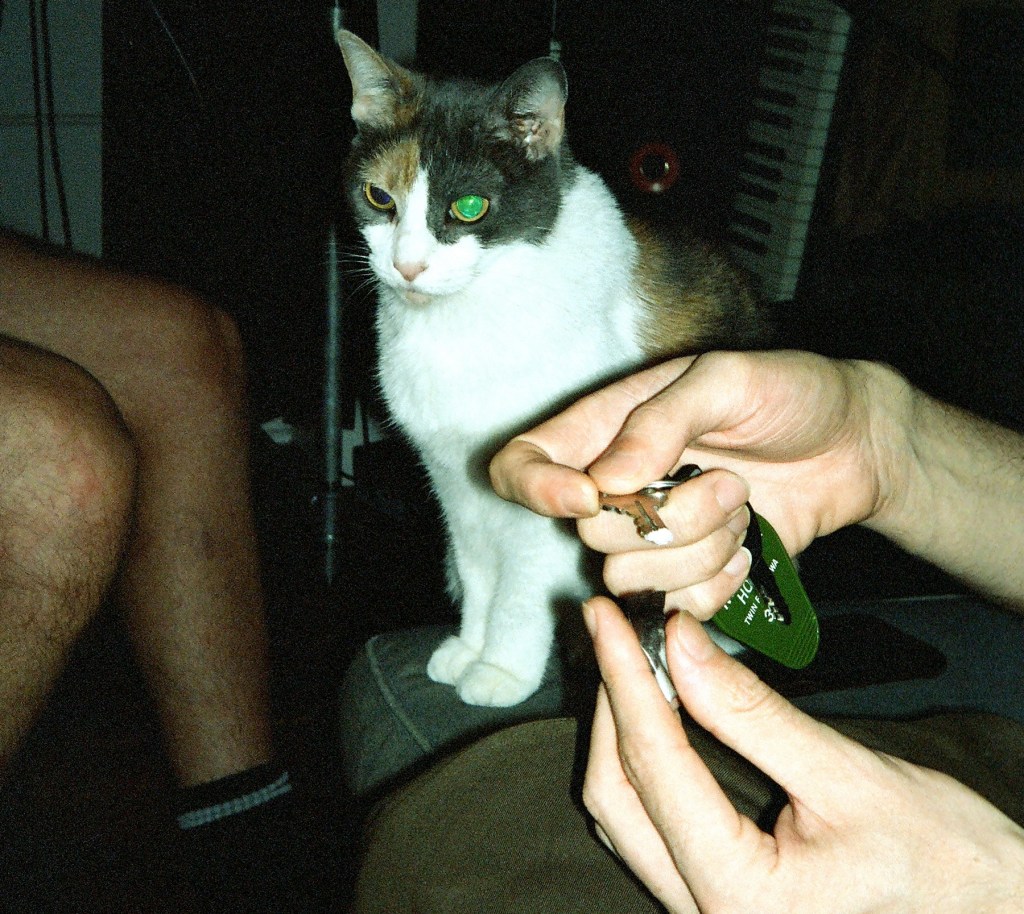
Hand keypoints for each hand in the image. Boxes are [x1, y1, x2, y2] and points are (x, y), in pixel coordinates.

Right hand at [490, 350, 902, 616]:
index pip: (523, 463)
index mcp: (606, 427)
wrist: (854, 444)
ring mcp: (653, 538)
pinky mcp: (690, 578)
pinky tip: (749, 544)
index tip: (591, 496)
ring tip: (743, 504)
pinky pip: (676, 609)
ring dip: (701, 549)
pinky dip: (718, 584)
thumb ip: (662, 420)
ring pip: (631, 579)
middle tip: (728, 480)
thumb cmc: (790, 393)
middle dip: (665, 519)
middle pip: (588, 535)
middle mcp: (617, 488)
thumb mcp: (727, 380)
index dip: (536, 489)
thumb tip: (605, 478)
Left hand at [581, 596, 1023, 913]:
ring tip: (625, 662)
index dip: (625, 680)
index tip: (608, 620)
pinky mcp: (716, 900)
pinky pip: (651, 830)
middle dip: (610, 706)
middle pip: (618, 797)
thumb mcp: (848, 776)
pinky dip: (643, 767)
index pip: (654, 766)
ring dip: (619, 735)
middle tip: (610, 632)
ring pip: (624, 818)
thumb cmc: (947, 863)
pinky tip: (653, 715)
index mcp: (739, 896)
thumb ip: (751, 713)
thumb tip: (679, 645)